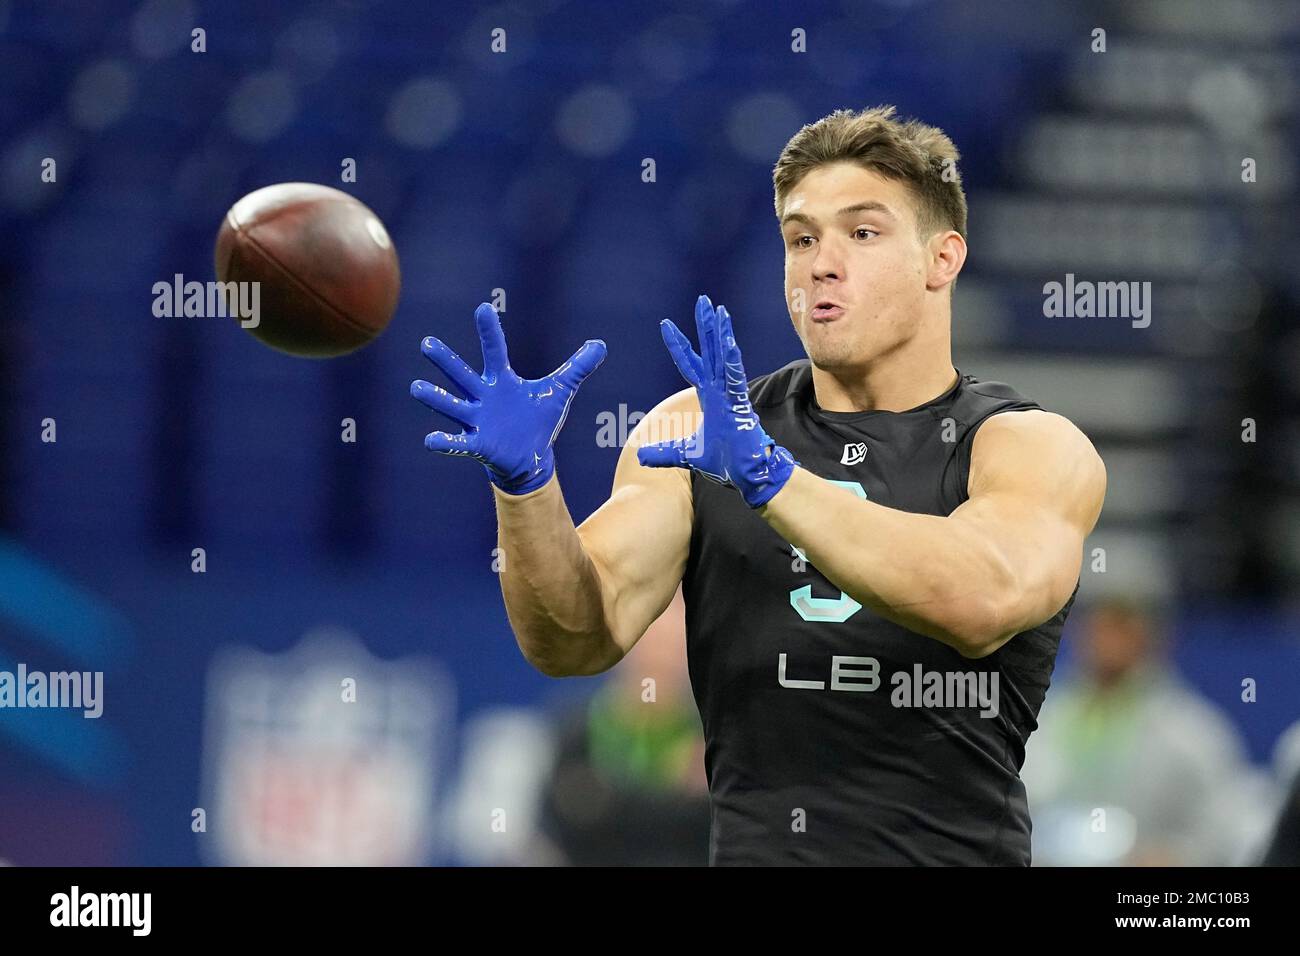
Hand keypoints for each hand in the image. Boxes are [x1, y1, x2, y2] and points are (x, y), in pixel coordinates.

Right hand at [411, 303, 605, 493]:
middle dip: (445, 361)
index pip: (494, 351)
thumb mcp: (560, 392)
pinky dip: (445, 442)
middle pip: (462, 375)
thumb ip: (577, 368)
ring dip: (436, 398)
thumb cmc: (538, 421)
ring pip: (453, 405)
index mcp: (502, 381)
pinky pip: (458, 442)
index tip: (482, 308)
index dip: (490, 331)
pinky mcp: (478, 443)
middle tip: (427, 343)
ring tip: (417, 388)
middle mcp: (483, 396)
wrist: (530, 457)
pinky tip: (430, 440)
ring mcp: (477, 420)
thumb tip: (601, 345)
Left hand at [637, 294, 796, 507]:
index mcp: (709, 397)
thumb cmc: (725, 462)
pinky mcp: (740, 406)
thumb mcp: (687, 454)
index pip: (691, 365)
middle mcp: (720, 391)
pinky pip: (735, 379)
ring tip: (720, 312)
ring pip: (724, 359)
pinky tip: (729, 343)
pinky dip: (731, 362)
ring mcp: (731, 396)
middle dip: (706, 327)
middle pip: (710, 352)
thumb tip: (641, 456)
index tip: (666, 325)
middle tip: (704, 301)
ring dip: (721, 335)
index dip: (680, 345)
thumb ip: (665, 452)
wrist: (747, 475)